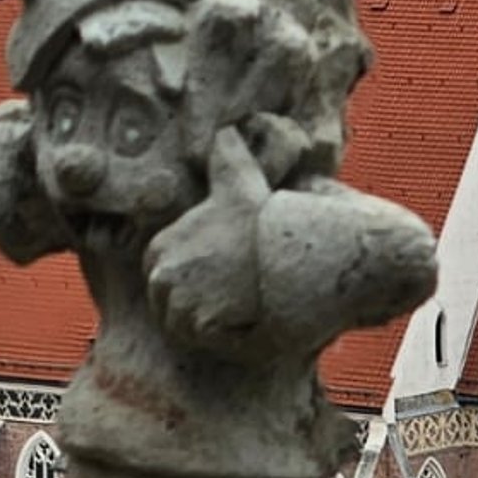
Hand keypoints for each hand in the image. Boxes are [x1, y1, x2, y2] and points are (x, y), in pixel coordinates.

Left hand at [144, 128, 265, 345]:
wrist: (317, 248)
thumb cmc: (280, 217)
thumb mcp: (243, 184)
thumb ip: (224, 161)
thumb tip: (222, 131)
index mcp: (160, 247)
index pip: (164, 277)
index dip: (200, 278)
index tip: (230, 275)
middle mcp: (163, 274)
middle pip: (174, 307)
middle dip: (206, 303)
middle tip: (247, 293)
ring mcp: (181, 303)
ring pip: (194, 329)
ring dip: (222, 324)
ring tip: (256, 305)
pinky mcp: (206, 329)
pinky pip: (216, 345)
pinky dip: (238, 339)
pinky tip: (261, 319)